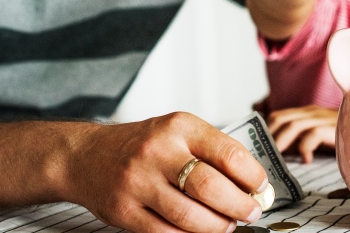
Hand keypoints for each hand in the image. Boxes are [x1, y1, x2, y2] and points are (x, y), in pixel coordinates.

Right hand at [66, 112, 267, 232]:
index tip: (261, 188)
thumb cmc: (144, 145)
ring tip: (226, 225)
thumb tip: (252, 185)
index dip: (252, 176)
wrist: (87, 155)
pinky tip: (198, 232)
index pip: (228, 153)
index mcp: (179, 127)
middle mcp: (158, 151)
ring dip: (217, 227)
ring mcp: (138, 182)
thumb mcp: (179, 132)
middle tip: (250, 213)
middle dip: (239, 206)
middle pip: (211, 187)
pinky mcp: (124, 210)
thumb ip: (213, 152)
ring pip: (190, 216)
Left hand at [267, 105, 337, 163]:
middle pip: (280, 119)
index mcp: (306, 115)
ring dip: (281, 143)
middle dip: (267, 139)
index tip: (257, 151)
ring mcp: (325, 118)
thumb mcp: (318, 142)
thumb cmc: (344, 142)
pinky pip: (315, 133)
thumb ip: (299, 143)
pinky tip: (306, 161)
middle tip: (262, 159)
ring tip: (275, 161)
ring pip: (294, 126)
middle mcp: (313, 113)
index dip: (264, 133)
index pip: (276, 117)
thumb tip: (277, 153)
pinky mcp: (336, 127)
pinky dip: (306, 147)